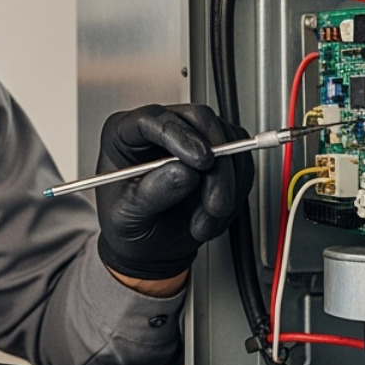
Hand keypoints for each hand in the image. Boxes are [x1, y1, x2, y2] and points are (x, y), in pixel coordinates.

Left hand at [95, 104, 254, 279]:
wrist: (148, 246)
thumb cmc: (128, 227)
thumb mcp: (128, 216)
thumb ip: (152, 193)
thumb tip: (183, 173)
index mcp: (124, 135)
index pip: (153, 118)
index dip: (180, 135)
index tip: (200, 162)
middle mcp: (160, 130)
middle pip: (199, 121)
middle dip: (216, 164)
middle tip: (215, 201)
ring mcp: (192, 139)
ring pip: (228, 142)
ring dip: (225, 187)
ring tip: (203, 220)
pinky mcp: (218, 155)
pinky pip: (240, 165)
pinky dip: (235, 194)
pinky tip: (212, 217)